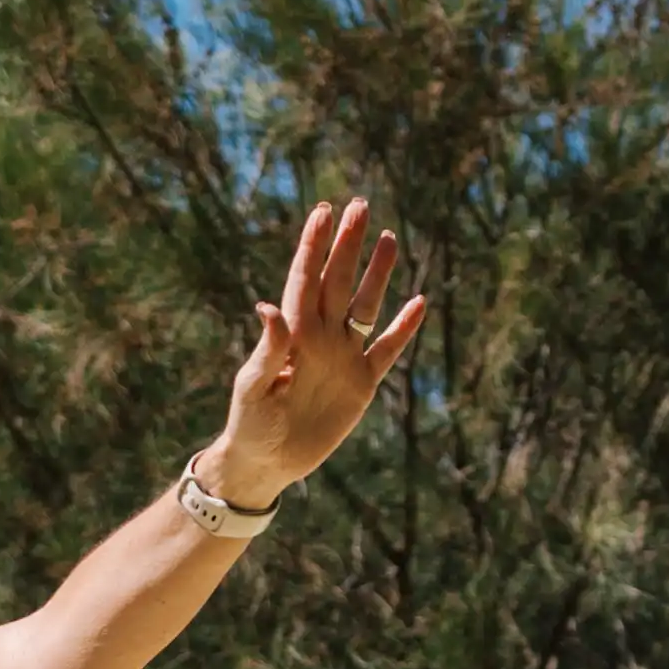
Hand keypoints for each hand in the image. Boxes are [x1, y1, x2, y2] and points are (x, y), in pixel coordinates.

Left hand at [204, 197, 432, 507]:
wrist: (268, 463)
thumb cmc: (250, 424)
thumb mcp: (253, 387)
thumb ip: (268, 349)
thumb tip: (268, 306)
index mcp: (294, 334)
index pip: (306, 279)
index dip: (315, 245)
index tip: (325, 211)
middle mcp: (321, 338)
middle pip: (339, 281)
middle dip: (349, 244)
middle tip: (360, 205)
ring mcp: (343, 358)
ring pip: (365, 306)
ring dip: (378, 274)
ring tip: (389, 239)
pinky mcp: (361, 384)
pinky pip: (386, 350)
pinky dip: (402, 328)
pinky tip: (419, 302)